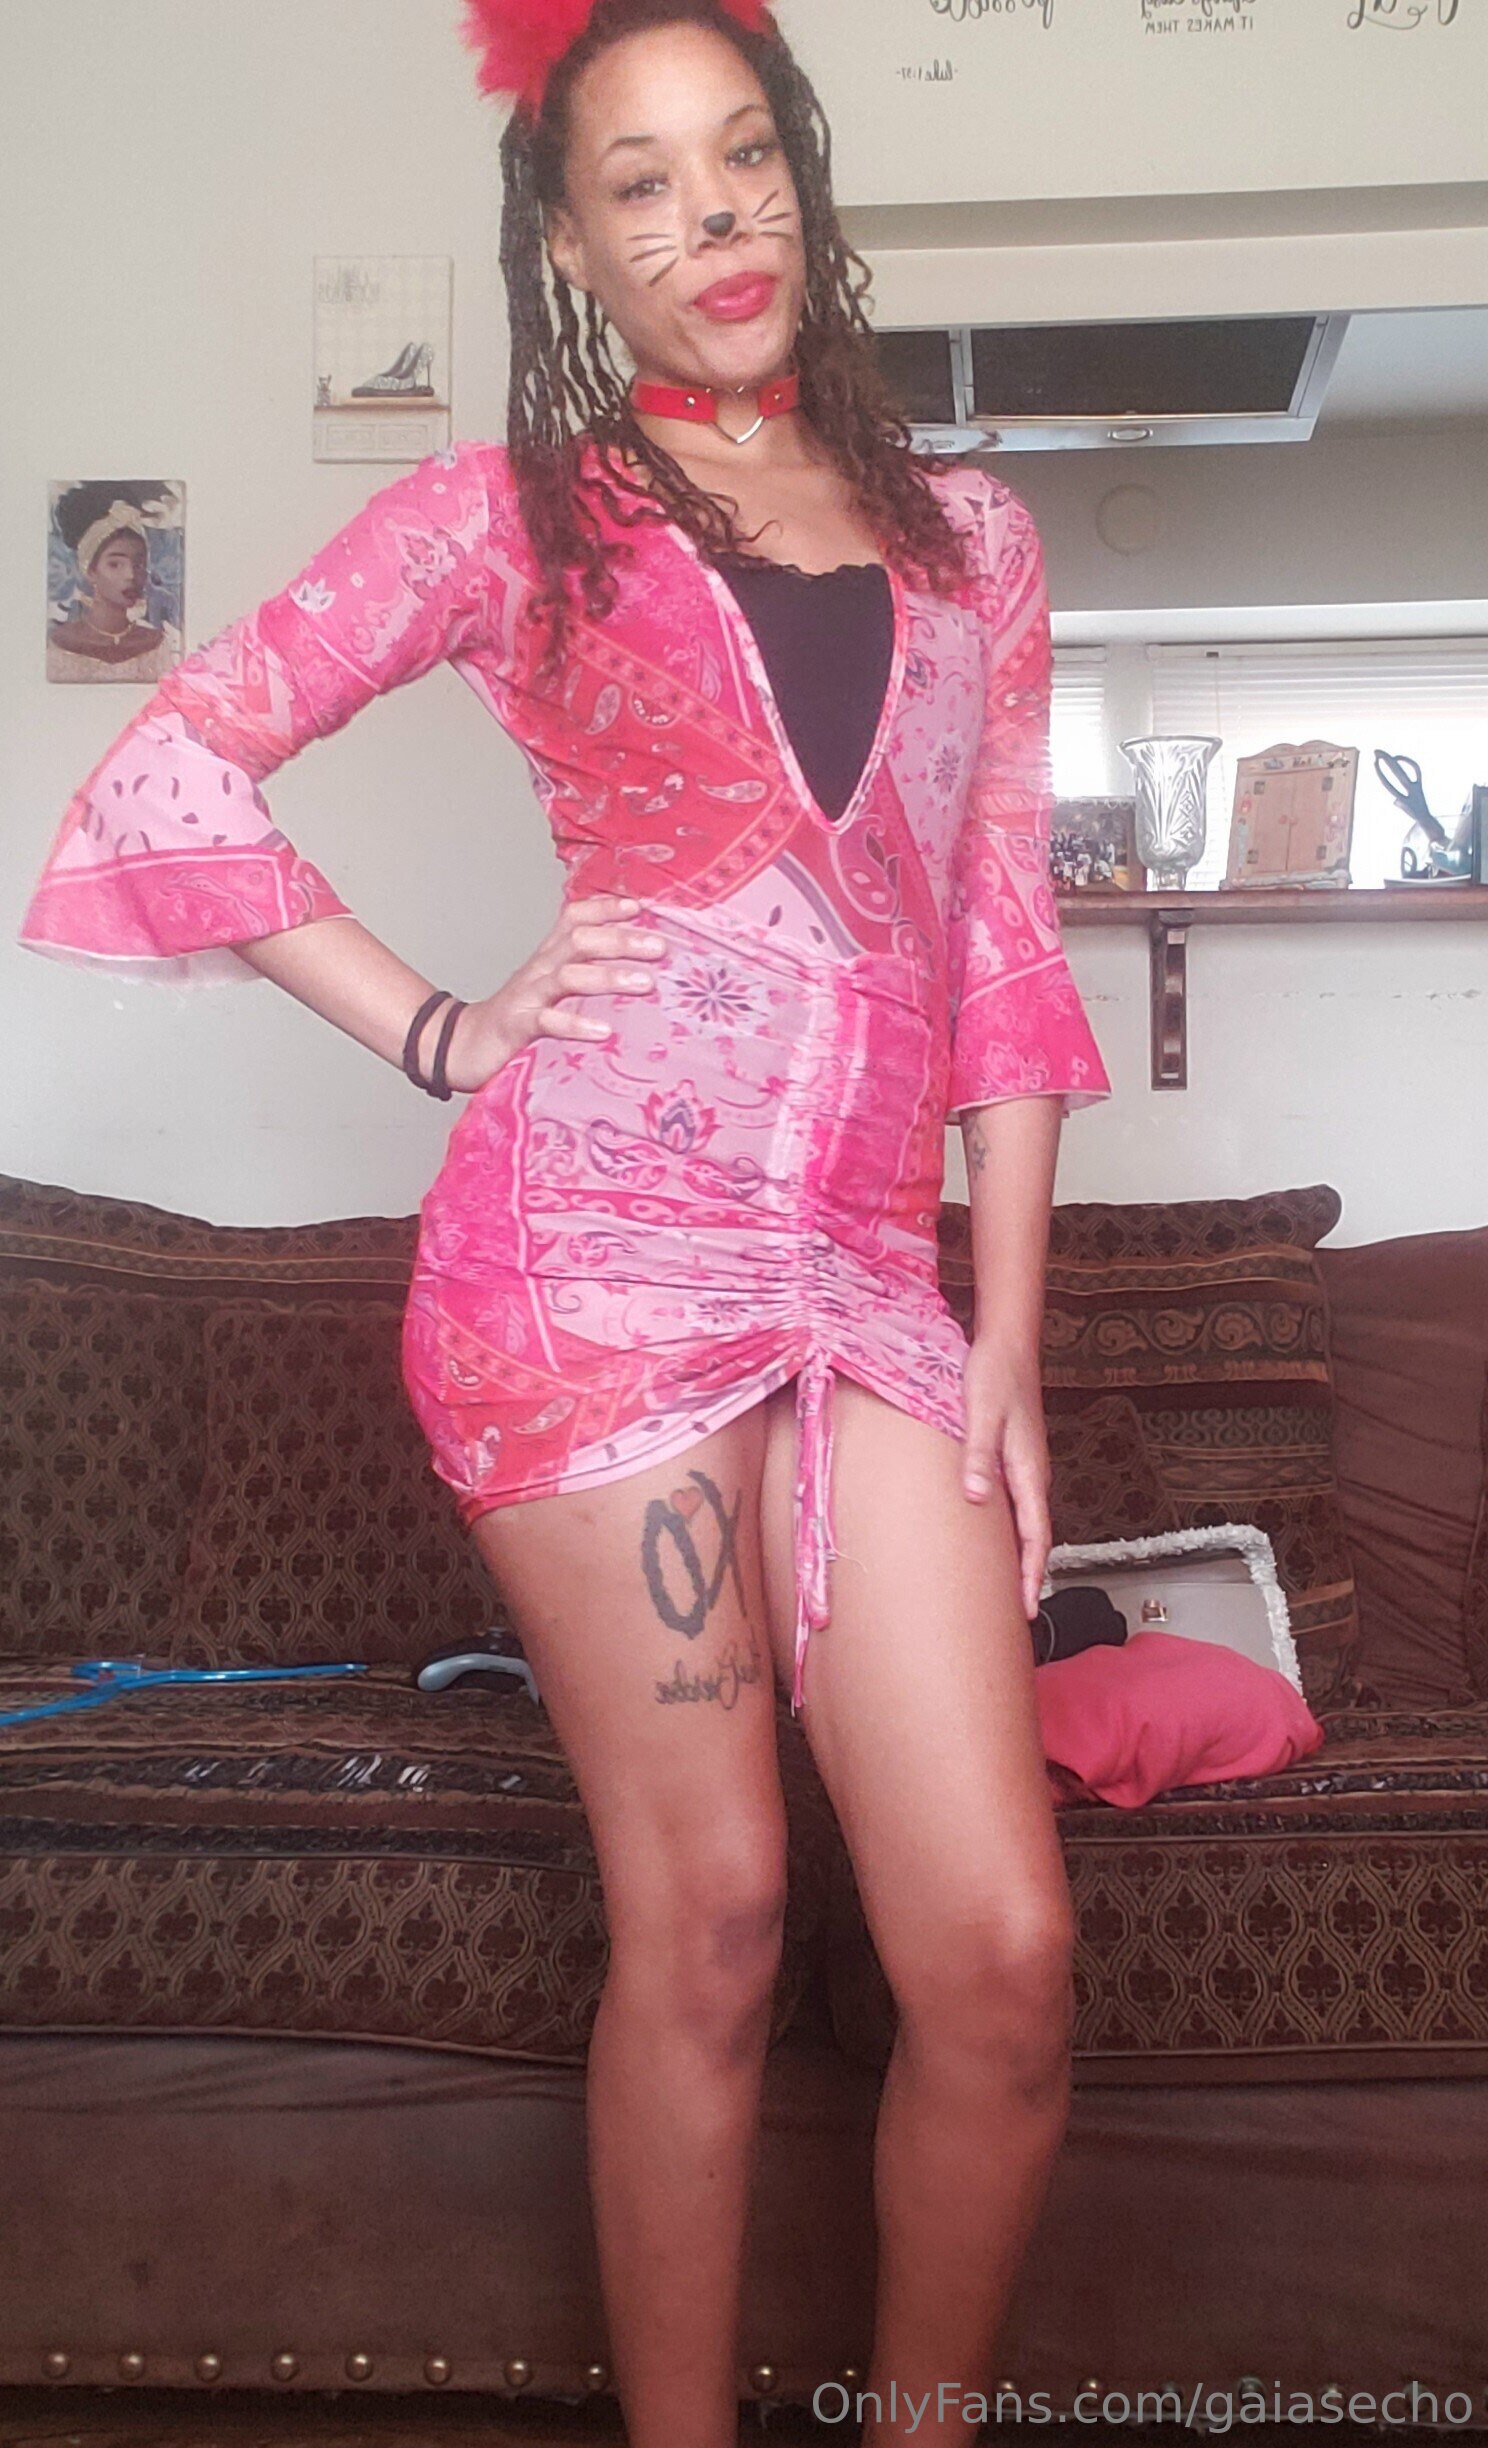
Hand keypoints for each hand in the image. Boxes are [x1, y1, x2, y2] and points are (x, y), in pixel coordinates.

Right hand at [440, 894, 668, 1094]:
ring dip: (608, 977)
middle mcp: (539, 969)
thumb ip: (582, 975)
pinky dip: (576, 1024)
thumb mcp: (550, 990)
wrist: (462, 1046)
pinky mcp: (517, 1026)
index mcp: (548, 957)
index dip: (605, 908)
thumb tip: (633, 972)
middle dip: (621, 940)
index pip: (574, 919)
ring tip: (644, 983)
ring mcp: (527, 996)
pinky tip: (603, 1031)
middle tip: (660, 947)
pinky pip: (548, 1021)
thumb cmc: (516, 1019)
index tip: (640, 907)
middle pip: (579, 940)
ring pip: (568, 976)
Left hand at [960, 1330, 1051, 1619]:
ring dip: (1021, 1557)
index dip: (1031, 1575)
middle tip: (1017, 1617)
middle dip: (1029, 1577)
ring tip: (1007, 1591)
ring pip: (1027, 1523)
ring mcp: (1025, 1467)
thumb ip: (977, 1455)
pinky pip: (1018, 1506)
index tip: (1027, 1610)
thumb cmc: (994, 1375)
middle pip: (1035, 1538)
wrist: (1008, 1344)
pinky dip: (1013, 1533)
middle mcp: (1032, 1474)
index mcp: (1028, 1470)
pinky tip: (994, 1541)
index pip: (1035, 1536)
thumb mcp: (980, 1413)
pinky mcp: (1014, 1458)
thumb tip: (976, 1499)